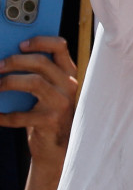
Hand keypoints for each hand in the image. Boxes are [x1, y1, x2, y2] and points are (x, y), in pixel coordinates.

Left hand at [0, 36, 77, 170]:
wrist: (58, 147)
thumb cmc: (47, 114)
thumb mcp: (47, 91)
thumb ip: (36, 75)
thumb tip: (6, 62)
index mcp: (68, 74)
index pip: (60, 46)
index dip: (40, 41)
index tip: (20, 44)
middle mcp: (69, 85)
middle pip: (42, 62)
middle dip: (15, 61)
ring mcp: (62, 103)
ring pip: (35, 82)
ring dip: (9, 82)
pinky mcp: (51, 121)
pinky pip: (22, 114)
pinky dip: (4, 115)